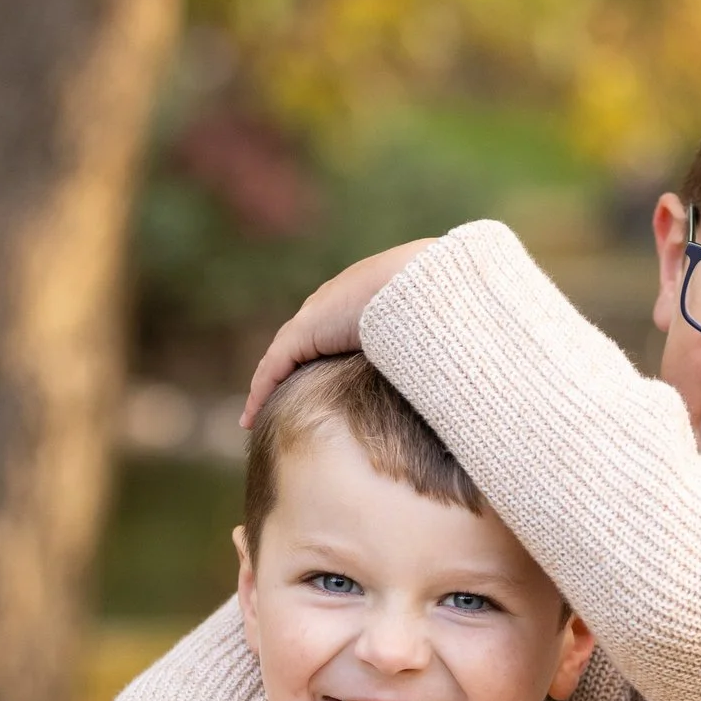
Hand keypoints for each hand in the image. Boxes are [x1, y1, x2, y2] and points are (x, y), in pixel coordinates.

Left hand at [239, 239, 437, 426]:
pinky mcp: (303, 334)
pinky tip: (251, 416)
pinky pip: (274, 368)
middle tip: (279, 400)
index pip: (329, 331)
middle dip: (289, 369)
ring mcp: (315, 317)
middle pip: (300, 344)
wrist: (419, 284)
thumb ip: (427, 348)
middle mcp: (331, 305)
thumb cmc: (434, 307)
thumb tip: (449, 373)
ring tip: (255, 415)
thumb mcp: (429, 331)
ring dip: (268, 386)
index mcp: (359, 300)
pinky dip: (261, 391)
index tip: (318, 379)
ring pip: (282, 358)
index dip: (320, 356)